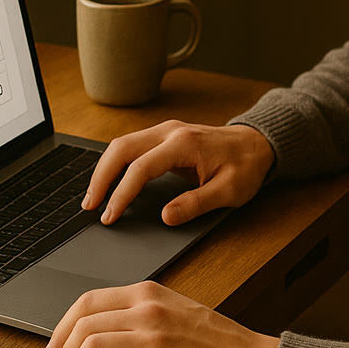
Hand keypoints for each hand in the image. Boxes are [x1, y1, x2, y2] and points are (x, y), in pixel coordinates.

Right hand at [82, 121, 274, 225]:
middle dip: (100, 178)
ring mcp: (166, 131)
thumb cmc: (246, 166)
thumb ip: (196, 204)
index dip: (121, 194)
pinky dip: (116, 163)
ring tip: (93, 198)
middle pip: (121, 149)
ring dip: (104, 169)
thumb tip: (166, 217)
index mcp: (183, 144)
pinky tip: (110, 181)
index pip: (140, 168)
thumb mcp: (229, 191)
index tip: (110, 216)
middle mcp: (169, 132)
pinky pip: (132, 146)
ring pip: (122, 144)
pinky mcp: (165, 135)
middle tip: (90, 206)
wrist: (258, 143)